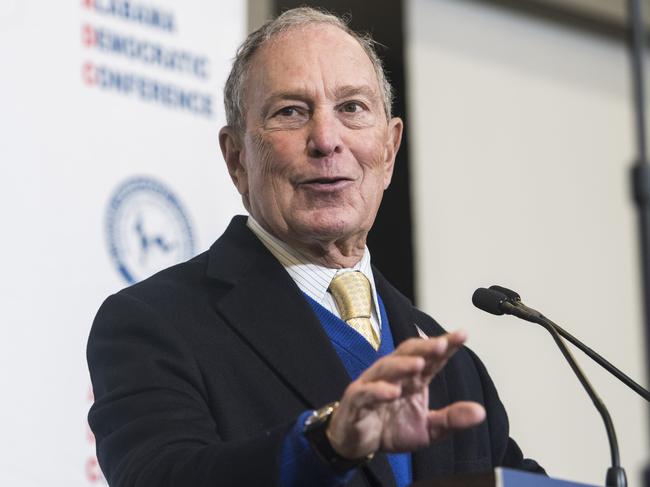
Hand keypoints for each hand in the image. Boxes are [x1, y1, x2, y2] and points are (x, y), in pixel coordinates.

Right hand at [326, 331, 485, 458]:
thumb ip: (451, 419)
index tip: (462, 335)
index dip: (446, 345)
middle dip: (424, 347)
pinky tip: (392, 391)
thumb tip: (480, 412)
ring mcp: (372, 385)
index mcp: (413, 379)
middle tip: (441, 344)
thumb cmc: (390, 428)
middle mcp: (393, 376)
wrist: (356, 443)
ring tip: (419, 364)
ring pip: (387, 368)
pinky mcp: (356, 401)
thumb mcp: (428, 428)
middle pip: (408, 354)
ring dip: (403, 365)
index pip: (431, 358)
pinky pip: (366, 393)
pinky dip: (378, 391)